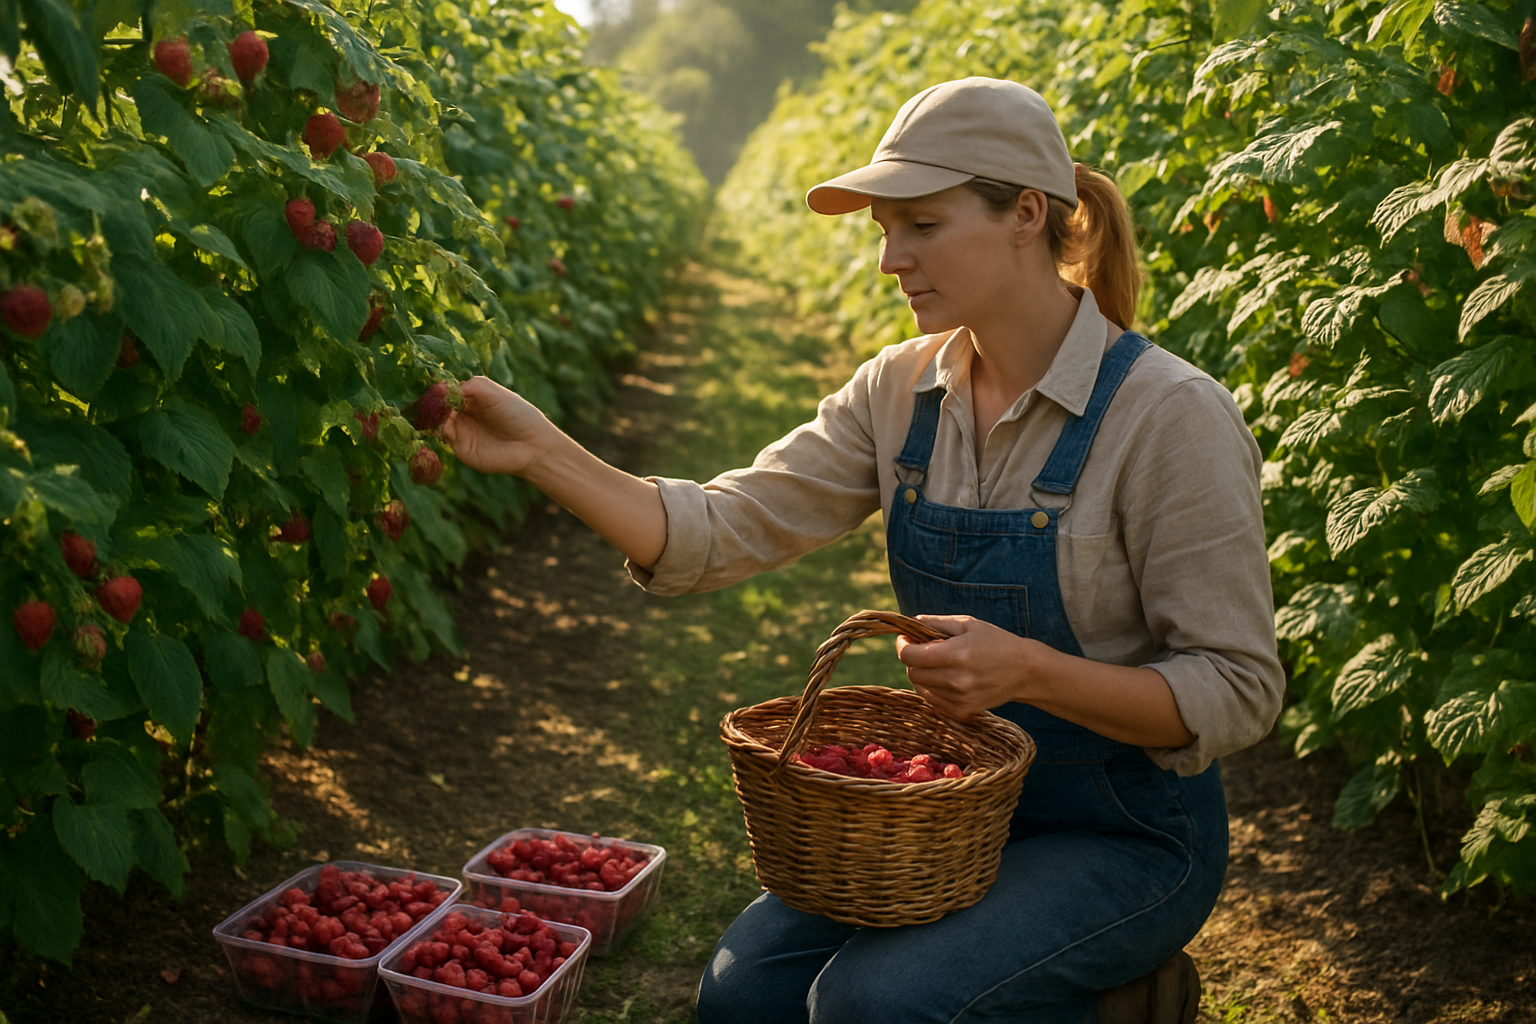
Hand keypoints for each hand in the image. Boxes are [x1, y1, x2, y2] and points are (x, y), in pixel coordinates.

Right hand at [439, 376, 553, 476]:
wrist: (532, 446)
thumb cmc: (518, 415)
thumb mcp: (495, 394)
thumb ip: (473, 386)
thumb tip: (447, 388)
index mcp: (472, 397)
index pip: (448, 389)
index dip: (442, 387)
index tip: (439, 385)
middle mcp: (463, 413)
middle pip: (439, 405)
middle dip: (435, 401)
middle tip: (434, 398)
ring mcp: (460, 430)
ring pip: (437, 420)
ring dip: (435, 414)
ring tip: (441, 410)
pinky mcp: (460, 448)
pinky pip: (443, 436)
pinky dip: (439, 428)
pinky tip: (444, 423)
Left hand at [894, 615, 1034, 718]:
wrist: (1025, 671)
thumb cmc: (995, 642)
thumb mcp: (968, 624)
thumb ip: (936, 623)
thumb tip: (910, 623)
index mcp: (956, 654)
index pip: (909, 656)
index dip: (902, 645)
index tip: (906, 639)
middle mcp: (956, 679)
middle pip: (912, 672)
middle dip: (913, 659)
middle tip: (924, 649)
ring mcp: (959, 698)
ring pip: (921, 687)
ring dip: (923, 674)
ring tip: (940, 664)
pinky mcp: (963, 711)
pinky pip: (933, 701)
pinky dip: (933, 689)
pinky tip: (947, 678)